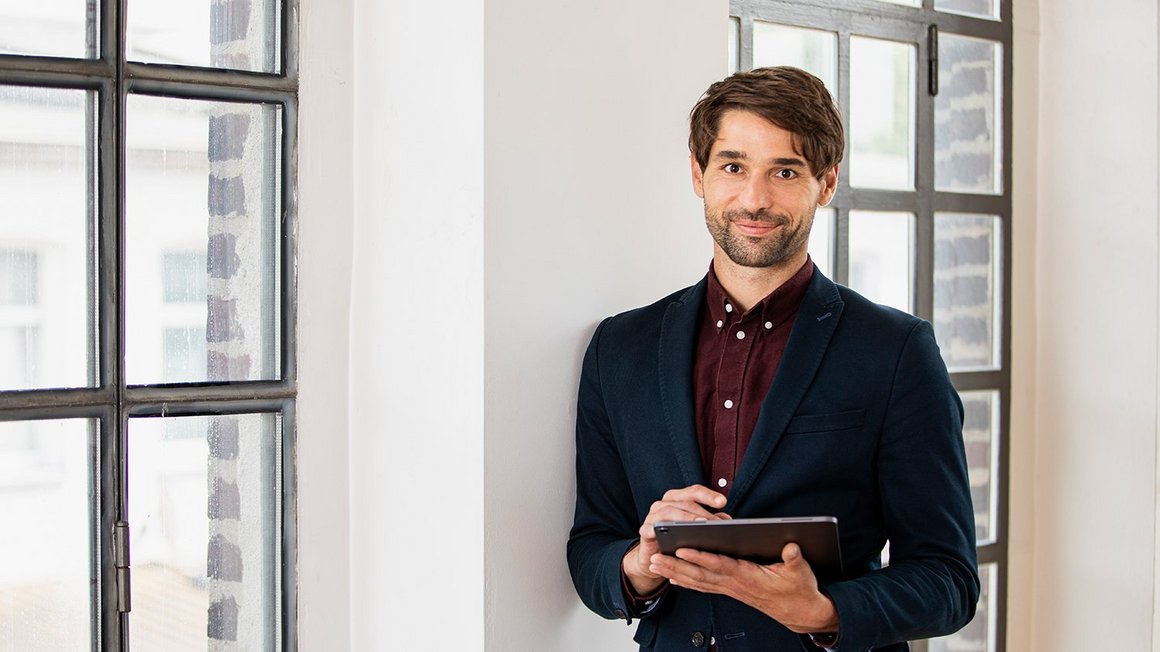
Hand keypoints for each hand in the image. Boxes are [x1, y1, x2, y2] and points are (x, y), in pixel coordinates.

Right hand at [622, 485, 729, 594]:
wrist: (655, 558)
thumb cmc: (677, 541)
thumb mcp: (695, 531)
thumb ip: (710, 522)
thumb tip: (728, 520)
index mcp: (677, 499)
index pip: (694, 491)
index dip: (708, 495)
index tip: (723, 502)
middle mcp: (664, 504)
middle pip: (685, 502)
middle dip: (702, 511)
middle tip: (716, 522)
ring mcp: (652, 516)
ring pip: (669, 511)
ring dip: (686, 518)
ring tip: (701, 525)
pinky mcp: (644, 531)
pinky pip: (651, 527)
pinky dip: (661, 529)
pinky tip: (673, 533)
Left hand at [648, 542, 838, 633]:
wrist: (801, 612)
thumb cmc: (799, 589)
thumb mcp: (801, 572)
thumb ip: (794, 559)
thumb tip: (791, 547)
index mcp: (749, 577)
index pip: (720, 565)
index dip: (700, 557)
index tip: (681, 548)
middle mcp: (736, 584)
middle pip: (700, 574)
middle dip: (675, 565)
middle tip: (653, 558)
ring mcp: (732, 589)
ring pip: (698, 581)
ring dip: (675, 572)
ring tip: (655, 564)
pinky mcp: (732, 590)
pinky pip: (704, 586)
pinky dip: (687, 582)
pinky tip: (673, 577)